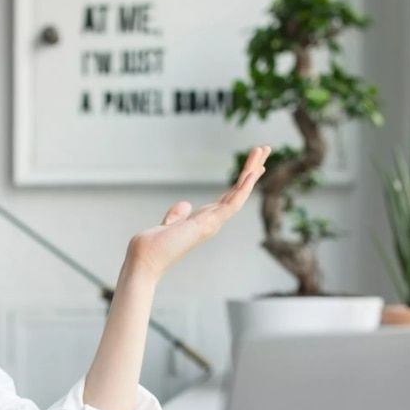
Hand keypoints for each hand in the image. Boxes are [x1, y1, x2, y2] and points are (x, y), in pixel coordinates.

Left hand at [124, 145, 270, 278]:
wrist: (145, 261)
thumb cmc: (153, 248)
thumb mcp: (167, 225)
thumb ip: (177, 215)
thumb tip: (185, 204)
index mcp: (203, 220)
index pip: (228, 197)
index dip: (241, 182)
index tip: (252, 168)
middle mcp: (212, 221)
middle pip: (238, 191)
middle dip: (252, 170)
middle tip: (265, 149)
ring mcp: (213, 223)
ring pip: (240, 193)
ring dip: (252, 171)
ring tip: (264, 149)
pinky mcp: (210, 224)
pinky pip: (232, 204)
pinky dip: (243, 188)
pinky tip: (252, 173)